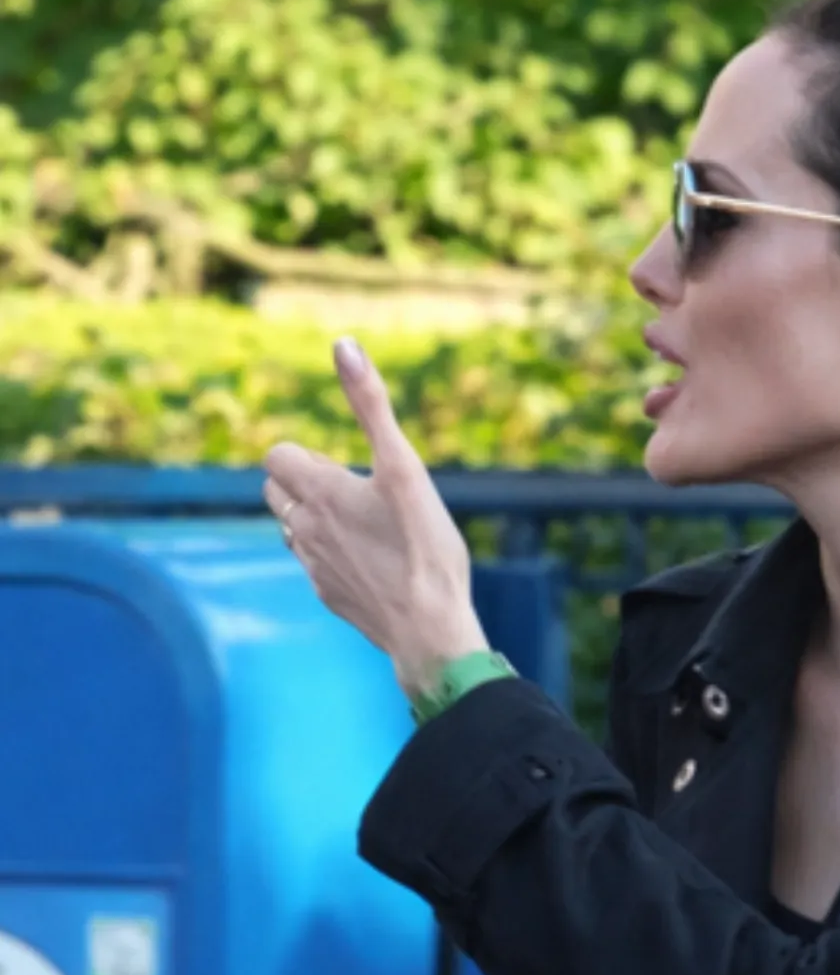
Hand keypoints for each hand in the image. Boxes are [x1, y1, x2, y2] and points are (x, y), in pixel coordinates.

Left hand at [263, 337, 488, 691]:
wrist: (430, 630)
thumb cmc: (425, 547)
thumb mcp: (406, 467)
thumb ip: (371, 405)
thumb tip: (343, 344)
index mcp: (319, 492)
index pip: (276, 455)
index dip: (306, 454)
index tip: (344, 466)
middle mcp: (304, 528)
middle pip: (275, 490)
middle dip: (303, 482)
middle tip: (356, 492)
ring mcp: (313, 566)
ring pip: (293, 528)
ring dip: (316, 518)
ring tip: (368, 526)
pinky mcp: (328, 595)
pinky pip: (315, 563)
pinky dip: (334, 553)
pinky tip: (375, 562)